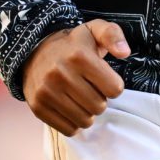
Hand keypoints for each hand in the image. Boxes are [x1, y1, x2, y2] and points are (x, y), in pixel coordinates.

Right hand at [20, 19, 129, 135]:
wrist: (35, 51)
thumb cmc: (72, 44)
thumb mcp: (94, 30)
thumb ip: (113, 35)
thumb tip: (124, 52)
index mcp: (79, 55)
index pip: (114, 89)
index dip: (114, 86)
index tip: (105, 80)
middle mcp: (60, 74)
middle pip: (100, 106)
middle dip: (100, 100)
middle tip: (92, 89)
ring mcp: (47, 92)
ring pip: (85, 121)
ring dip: (88, 113)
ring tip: (81, 99)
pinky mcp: (38, 107)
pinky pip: (68, 129)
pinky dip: (74, 123)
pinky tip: (71, 108)